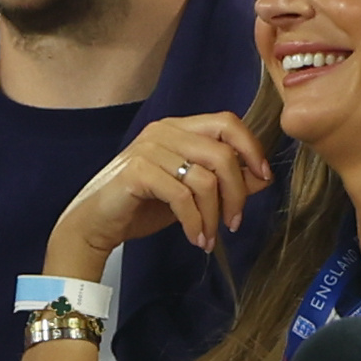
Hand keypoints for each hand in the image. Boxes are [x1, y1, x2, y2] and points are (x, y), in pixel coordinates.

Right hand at [45, 113, 271, 274]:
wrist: (96, 223)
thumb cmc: (144, 205)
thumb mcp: (192, 192)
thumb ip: (224, 180)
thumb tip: (263, 177)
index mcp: (179, 128)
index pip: (227, 123)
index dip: (251, 148)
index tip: (264, 177)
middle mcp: (165, 131)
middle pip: (222, 153)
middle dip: (237, 193)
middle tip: (234, 222)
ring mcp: (149, 148)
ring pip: (205, 179)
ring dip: (214, 215)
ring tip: (209, 236)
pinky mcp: (137, 172)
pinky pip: (182, 197)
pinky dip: (195, 222)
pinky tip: (195, 238)